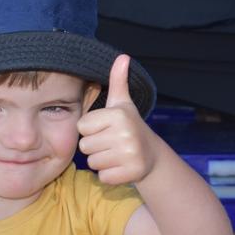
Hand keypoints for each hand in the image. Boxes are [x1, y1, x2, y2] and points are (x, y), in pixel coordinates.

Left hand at [78, 54, 156, 184]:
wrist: (152, 155)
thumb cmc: (129, 126)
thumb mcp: (122, 103)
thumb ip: (118, 80)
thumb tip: (122, 56)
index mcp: (118, 115)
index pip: (82, 127)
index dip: (91, 129)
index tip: (107, 129)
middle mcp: (125, 134)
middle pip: (85, 146)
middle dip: (95, 146)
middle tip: (111, 143)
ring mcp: (129, 155)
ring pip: (92, 163)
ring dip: (101, 161)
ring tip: (116, 154)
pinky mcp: (129, 174)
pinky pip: (102, 177)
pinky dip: (109, 175)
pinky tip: (120, 167)